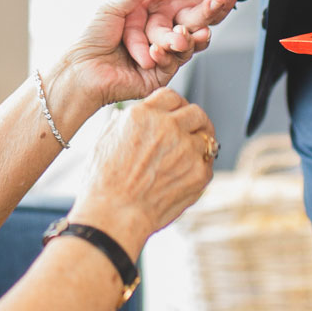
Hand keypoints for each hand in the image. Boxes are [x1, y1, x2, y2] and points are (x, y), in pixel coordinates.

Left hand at [55, 0, 235, 108]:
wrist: (80, 71)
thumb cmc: (91, 37)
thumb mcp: (114, 7)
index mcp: (144, 18)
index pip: (173, 6)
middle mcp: (154, 36)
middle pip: (185, 24)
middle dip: (203, 15)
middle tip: (218, 0)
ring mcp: (159, 56)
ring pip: (185, 43)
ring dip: (196, 34)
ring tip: (203, 25)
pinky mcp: (159, 75)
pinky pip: (176, 62)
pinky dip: (182, 51)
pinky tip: (184, 40)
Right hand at [71, 88, 217, 257]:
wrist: (114, 214)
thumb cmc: (103, 183)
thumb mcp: (104, 141)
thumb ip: (123, 123)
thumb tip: (128, 117)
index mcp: (142, 115)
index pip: (171, 96)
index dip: (176, 105)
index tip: (177, 115)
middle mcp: (167, 127)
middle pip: (195, 112)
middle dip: (195, 122)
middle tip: (194, 132)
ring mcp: (186, 149)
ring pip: (206, 138)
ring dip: (200, 145)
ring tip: (190, 158)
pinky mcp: (198, 173)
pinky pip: (208, 164)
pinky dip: (200, 169)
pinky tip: (185, 178)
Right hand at [125, 0, 238, 74]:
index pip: (134, 28)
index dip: (138, 44)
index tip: (147, 56)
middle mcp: (160, 9)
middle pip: (163, 36)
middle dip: (173, 42)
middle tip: (183, 41)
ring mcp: (184, 9)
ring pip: (192, 28)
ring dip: (205, 18)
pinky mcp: (206, 5)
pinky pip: (215, 14)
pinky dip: (223, 5)